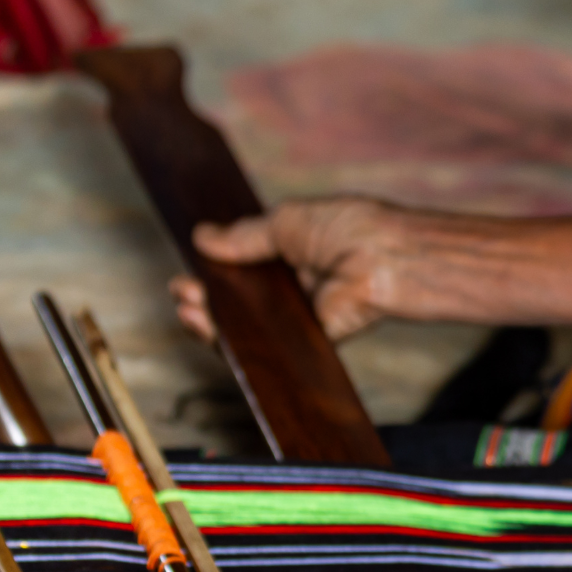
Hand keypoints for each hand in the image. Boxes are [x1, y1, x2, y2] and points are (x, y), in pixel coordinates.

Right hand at [169, 198, 571, 342]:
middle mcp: (296, 288)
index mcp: (293, 254)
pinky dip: (236, 344)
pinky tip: (210, 330)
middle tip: (182, 293)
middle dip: (204, 301)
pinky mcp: (310, 343)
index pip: (243, 270)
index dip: (212, 274)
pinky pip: (269, 351)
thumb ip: (247, 236)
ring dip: (211, 322)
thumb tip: (204, 237)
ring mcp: (301, 318)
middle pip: (239, 303)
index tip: (187, 272)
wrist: (389, 257)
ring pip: (248, 330)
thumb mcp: (288, 221)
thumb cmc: (353, 228)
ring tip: (189, 309)